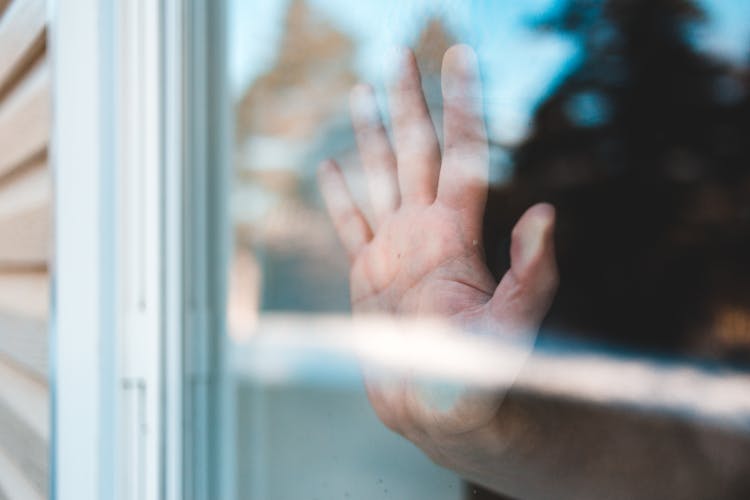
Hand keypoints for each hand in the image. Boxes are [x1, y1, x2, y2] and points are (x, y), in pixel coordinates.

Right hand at [318, 44, 558, 474]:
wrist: (441, 410)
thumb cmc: (481, 378)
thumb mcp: (514, 326)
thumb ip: (531, 273)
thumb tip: (546, 214)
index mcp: (455, 235)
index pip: (461, 154)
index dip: (461, 105)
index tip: (458, 56)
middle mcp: (424, 231)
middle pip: (415, 150)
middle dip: (407, 100)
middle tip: (400, 52)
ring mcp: (394, 249)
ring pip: (381, 176)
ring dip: (373, 133)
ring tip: (365, 89)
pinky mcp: (368, 273)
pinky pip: (349, 223)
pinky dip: (339, 194)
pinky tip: (331, 165)